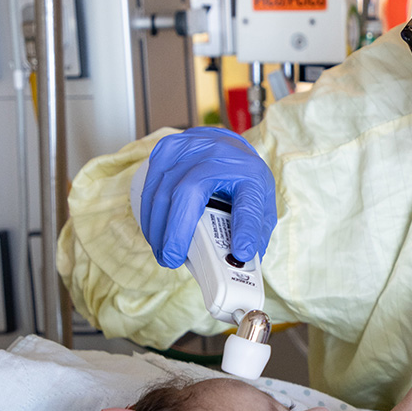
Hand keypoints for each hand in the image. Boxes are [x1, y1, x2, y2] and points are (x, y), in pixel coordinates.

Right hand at [138, 127, 276, 267]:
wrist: (230, 146)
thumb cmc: (244, 180)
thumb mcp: (262, 206)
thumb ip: (254, 235)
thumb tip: (241, 264)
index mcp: (251, 173)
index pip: (248, 203)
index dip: (245, 229)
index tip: (241, 253)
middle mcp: (221, 155)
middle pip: (190, 191)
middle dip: (176, 231)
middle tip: (172, 259)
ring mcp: (190, 147)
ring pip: (164, 189)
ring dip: (158, 227)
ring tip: (162, 252)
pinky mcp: (168, 147)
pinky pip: (151, 184)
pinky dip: (150, 213)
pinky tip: (155, 231)